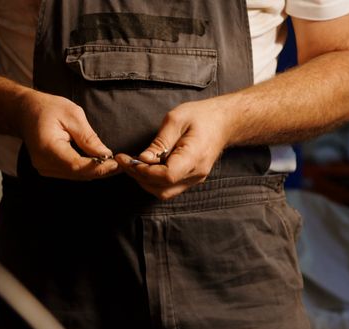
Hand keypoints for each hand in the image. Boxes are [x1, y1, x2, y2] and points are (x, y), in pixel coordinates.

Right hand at [18, 90, 120, 179]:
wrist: (26, 111)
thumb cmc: (48, 109)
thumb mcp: (72, 115)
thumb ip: (88, 137)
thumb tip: (105, 154)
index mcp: (48, 147)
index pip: (76, 165)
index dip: (97, 167)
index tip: (116, 163)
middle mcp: (43, 163)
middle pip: (77, 173)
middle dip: (101, 170)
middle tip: (121, 165)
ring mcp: (44, 168)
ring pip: (76, 176)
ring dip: (96, 171)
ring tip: (114, 164)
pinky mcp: (48, 169)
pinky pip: (71, 173)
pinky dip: (86, 170)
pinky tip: (100, 163)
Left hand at [115, 98, 232, 199]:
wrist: (224, 121)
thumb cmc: (201, 116)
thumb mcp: (176, 119)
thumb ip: (159, 142)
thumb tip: (142, 159)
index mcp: (194, 157)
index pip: (166, 176)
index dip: (144, 171)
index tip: (128, 160)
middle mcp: (196, 173)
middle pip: (162, 189)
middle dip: (139, 177)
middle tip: (124, 162)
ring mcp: (195, 179)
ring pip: (164, 192)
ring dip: (145, 181)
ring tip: (132, 164)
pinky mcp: (191, 178)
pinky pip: (169, 186)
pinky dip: (154, 180)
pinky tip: (145, 166)